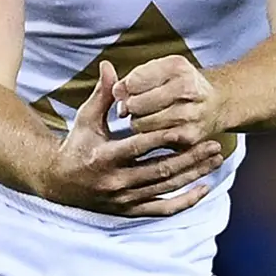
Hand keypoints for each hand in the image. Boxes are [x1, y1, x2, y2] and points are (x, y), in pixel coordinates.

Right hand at [43, 61, 223, 216]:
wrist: (59, 182)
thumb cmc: (76, 144)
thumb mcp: (85, 118)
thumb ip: (102, 94)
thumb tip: (109, 65)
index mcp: (104, 157)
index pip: (139, 147)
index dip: (164, 138)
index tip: (186, 128)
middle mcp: (115, 181)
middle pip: (160, 170)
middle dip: (190, 157)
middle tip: (214, 144)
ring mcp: (124, 199)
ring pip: (166, 188)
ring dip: (193, 174)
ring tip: (215, 159)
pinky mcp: (130, 210)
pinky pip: (163, 209)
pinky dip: (185, 201)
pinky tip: (204, 189)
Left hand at [113, 55, 224, 146]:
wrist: (217, 103)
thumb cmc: (179, 83)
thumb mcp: (160, 69)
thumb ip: (133, 77)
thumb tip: (116, 93)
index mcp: (176, 67)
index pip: (134, 81)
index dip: (124, 88)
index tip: (127, 91)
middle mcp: (187, 89)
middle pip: (136, 104)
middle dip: (129, 106)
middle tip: (134, 107)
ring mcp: (190, 115)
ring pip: (141, 124)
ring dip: (137, 122)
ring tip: (145, 116)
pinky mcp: (190, 137)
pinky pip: (154, 140)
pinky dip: (149, 136)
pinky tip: (155, 129)